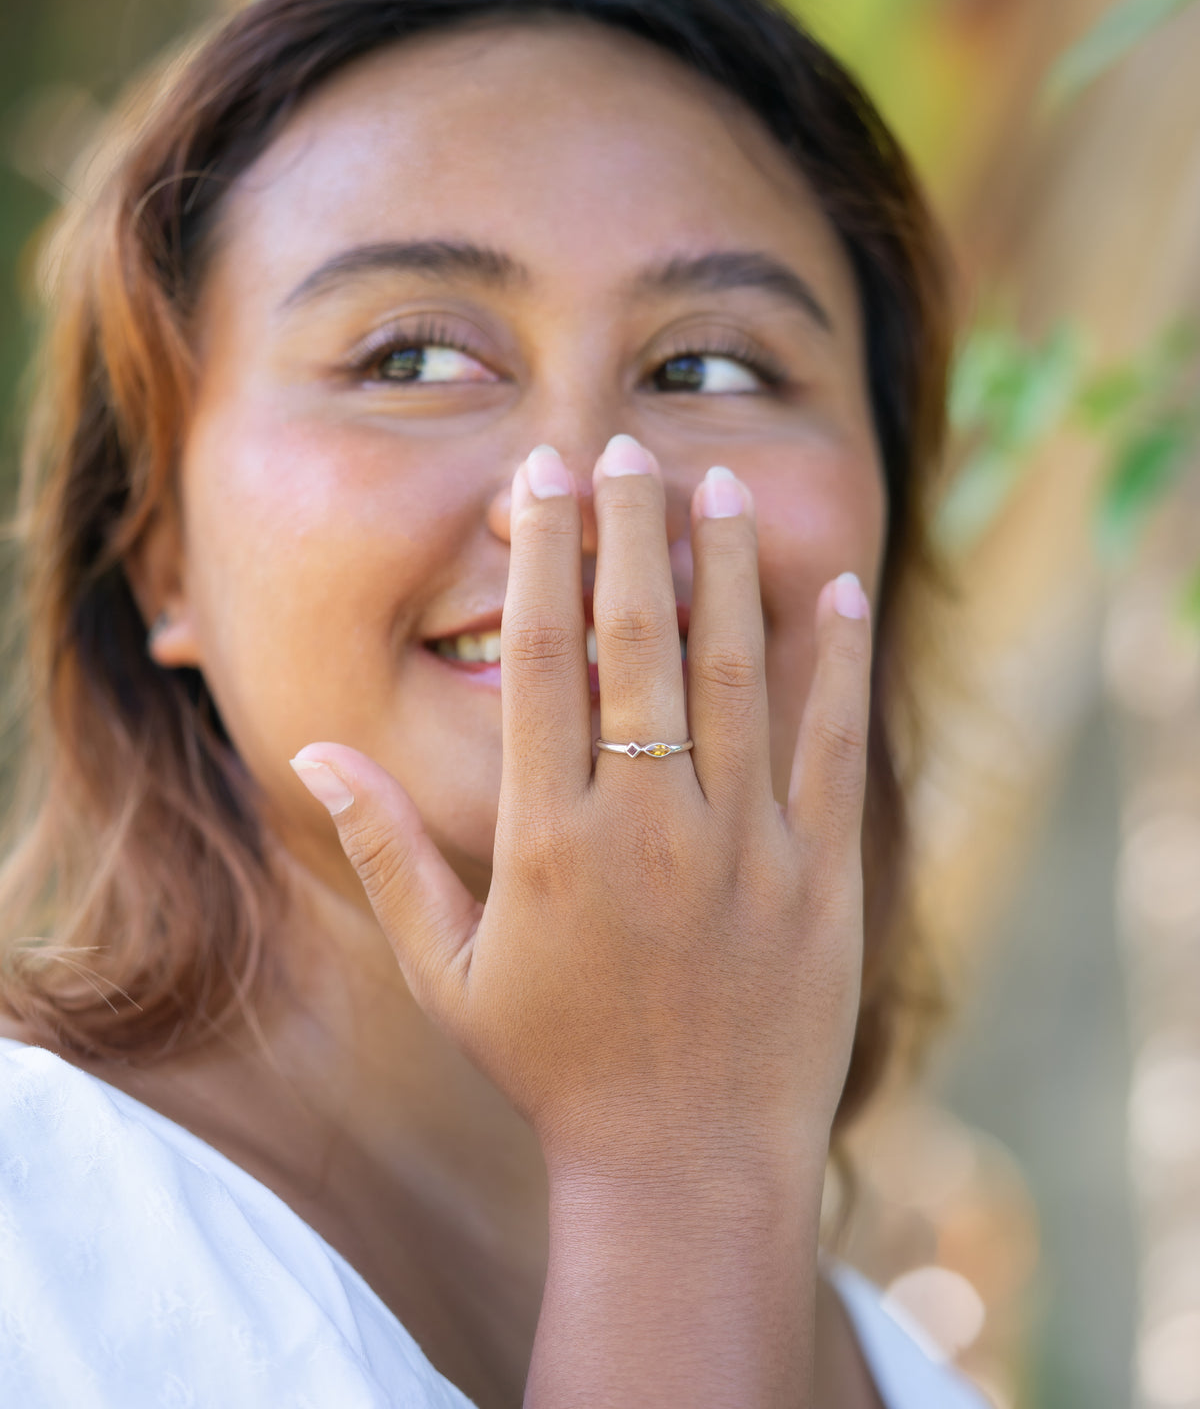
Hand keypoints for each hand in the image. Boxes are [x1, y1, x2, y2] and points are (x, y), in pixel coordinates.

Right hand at [291, 433, 871, 1175]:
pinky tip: (840, 591)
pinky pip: (834, 751)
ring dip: (729, 571)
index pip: (545, 660)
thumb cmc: (552, 1066)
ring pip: (739, 676)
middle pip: (638, 643)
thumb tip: (313, 747)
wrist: (686, 1165)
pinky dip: (838, 667)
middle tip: (628, 444)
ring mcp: (743, 850)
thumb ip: (384, 850)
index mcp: (549, 841)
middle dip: (631, 531)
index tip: (543, 477)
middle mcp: (647, 827)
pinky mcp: (821, 879)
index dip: (544, 556)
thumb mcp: (445, 969)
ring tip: (723, 484)